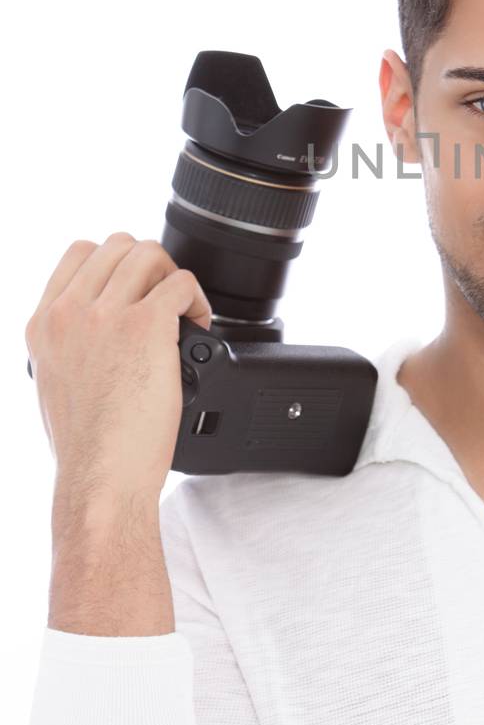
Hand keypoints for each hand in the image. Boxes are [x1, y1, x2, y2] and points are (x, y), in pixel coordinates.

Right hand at [24, 233, 212, 512]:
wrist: (101, 479)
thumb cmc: (86, 446)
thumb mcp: (53, 381)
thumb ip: (69, 342)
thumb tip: (98, 328)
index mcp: (43, 324)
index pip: (80, 253)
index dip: (115, 262)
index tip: (133, 287)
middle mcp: (70, 312)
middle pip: (119, 245)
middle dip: (149, 266)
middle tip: (163, 299)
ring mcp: (106, 316)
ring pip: (151, 255)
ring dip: (174, 277)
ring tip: (183, 311)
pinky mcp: (145, 326)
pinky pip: (180, 281)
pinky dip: (196, 298)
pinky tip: (198, 324)